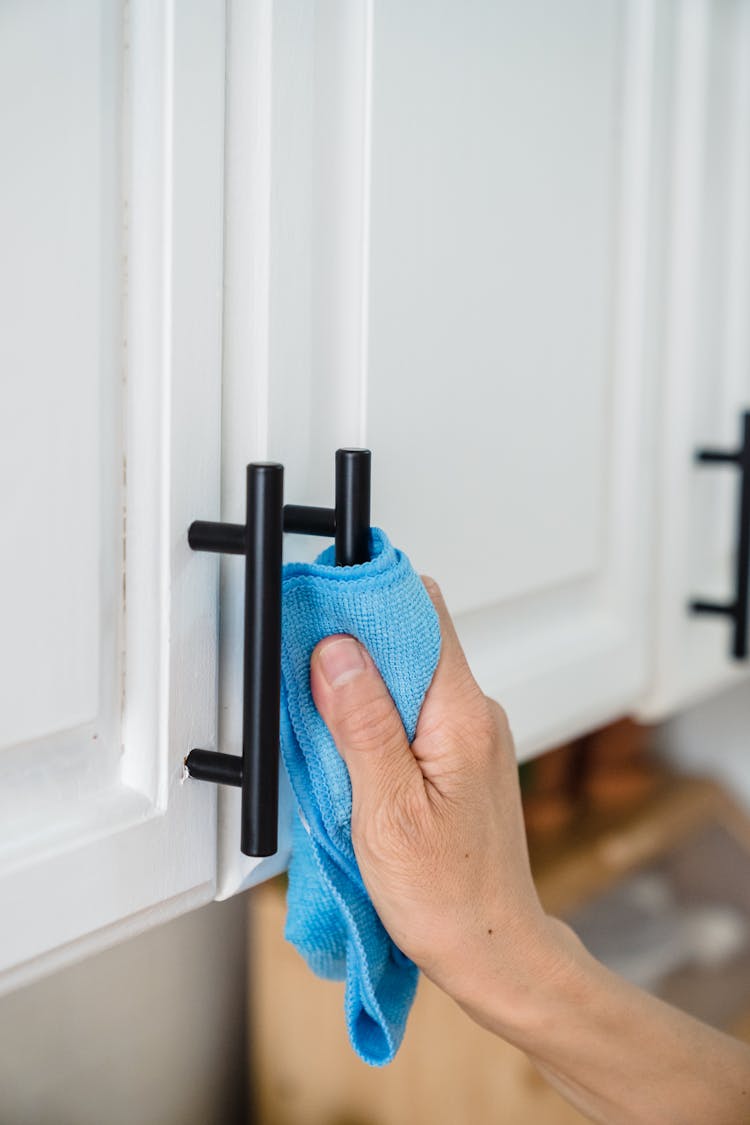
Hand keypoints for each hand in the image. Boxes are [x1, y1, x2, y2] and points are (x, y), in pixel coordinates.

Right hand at [309, 577, 560, 1026]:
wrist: (491, 948)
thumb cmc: (448, 897)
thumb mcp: (387, 812)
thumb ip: (363, 725)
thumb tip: (338, 652)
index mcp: (462, 717)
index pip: (424, 614)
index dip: (370, 600)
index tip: (322, 606)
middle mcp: (475, 715)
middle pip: (414, 640)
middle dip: (356, 646)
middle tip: (308, 675)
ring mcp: (470, 735)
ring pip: (410, 677)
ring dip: (363, 688)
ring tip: (325, 726)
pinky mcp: (460, 756)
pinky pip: (414, 711)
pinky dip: (377, 718)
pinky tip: (352, 753)